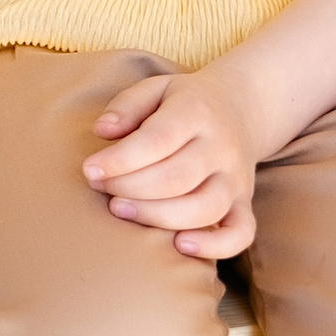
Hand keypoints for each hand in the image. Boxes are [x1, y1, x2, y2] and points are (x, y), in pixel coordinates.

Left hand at [81, 68, 263, 258]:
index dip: (121, 160)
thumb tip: (102, 131)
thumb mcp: (156, 88)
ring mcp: (237, 179)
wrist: (241, 107)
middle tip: (101, 188)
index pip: (158, 139)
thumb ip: (127, 105)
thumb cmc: (185, 102)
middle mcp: (222, 148)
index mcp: (197, 113)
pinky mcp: (245, 203)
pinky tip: (180, 246)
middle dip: (130, 188)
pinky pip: (240, 233)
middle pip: (177, 178)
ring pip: (204, 209)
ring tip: (121, 209)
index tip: (90, 170)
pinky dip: (215, 246)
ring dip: (158, 217)